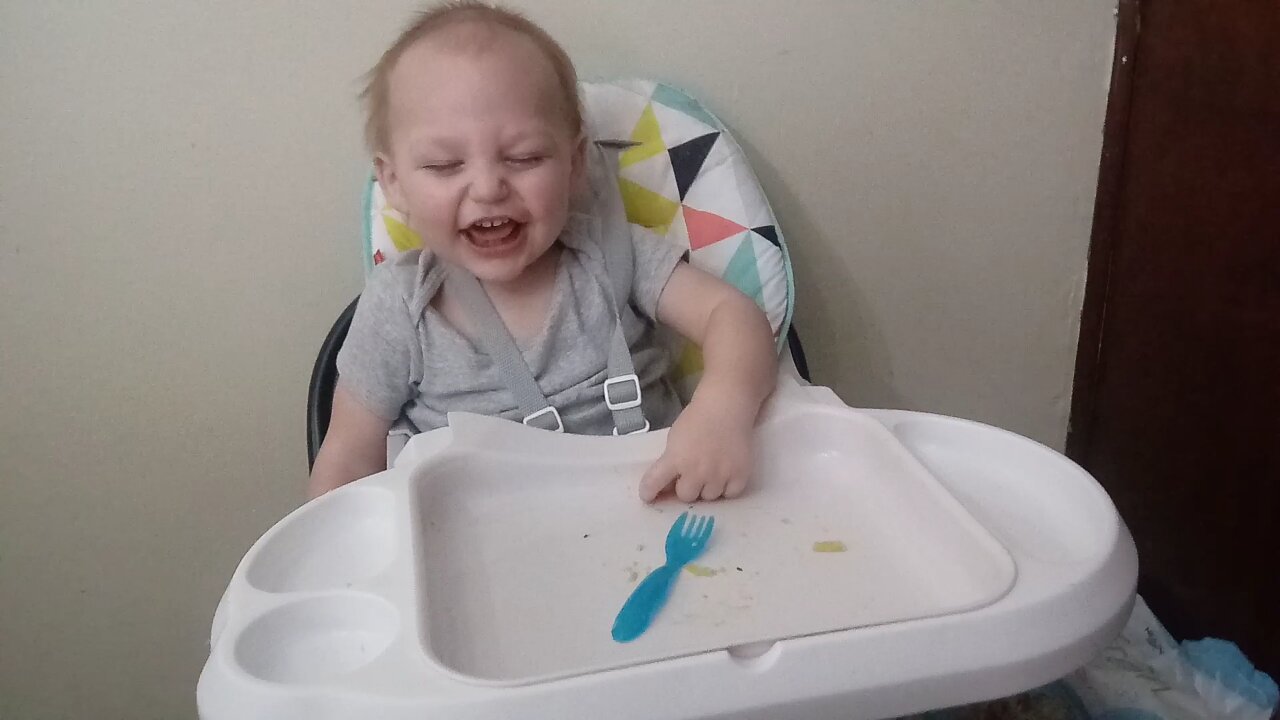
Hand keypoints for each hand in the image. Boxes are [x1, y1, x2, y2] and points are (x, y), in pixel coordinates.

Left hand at [638, 400, 753, 502]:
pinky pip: (730, 494)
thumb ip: (671, 462)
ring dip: (707, 487)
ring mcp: (719, 475)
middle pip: (686, 496)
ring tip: (712, 469)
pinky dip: (727, 487)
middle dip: (687, 486)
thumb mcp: (675, 439)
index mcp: (675, 459)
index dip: (648, 492)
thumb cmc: (697, 420)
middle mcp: (696, 471)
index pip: (654, 483)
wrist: (726, 406)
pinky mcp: (739, 475)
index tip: (648, 496)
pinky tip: (726, 472)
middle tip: (693, 473)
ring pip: (709, 497)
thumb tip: (667, 486)